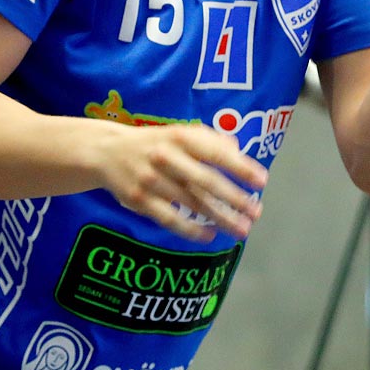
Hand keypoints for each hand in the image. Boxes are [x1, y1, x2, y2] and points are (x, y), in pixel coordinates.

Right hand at [93, 124, 266, 240]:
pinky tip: (210, 236)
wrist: (107, 151)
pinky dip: (191, 230)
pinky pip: (170, 219)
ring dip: (220, 218)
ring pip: (192, 203)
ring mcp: (152, 180)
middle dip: (234, 199)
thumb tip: (238, 149)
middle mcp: (166, 157)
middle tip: (256, 212)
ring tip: (242, 229)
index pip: (216, 153)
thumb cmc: (155, 143)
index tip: (262, 181)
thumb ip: (210, 139)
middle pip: (206, 181)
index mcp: (181, 137)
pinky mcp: (140, 200)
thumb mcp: (180, 132)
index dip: (241, 167)